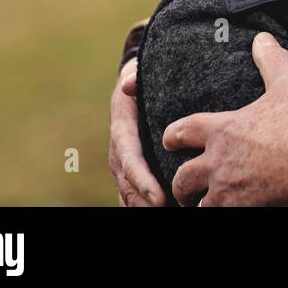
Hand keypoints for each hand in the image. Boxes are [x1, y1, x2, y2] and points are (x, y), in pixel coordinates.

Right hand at [108, 58, 164, 206]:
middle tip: (167, 211)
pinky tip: (163, 210)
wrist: (132, 86)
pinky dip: (143, 205)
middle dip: (146, 202)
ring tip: (169, 213)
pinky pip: (133, 194)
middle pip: (129, 185)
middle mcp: (119, 152)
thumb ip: (134, 78)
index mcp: (122, 131)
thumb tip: (128, 83)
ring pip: (129, 194)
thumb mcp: (138, 73)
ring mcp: (123, 165)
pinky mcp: (131, 171)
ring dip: (144, 206)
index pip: (130, 162)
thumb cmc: (141, 81)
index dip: (143, 181)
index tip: (159, 198)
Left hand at [164, 33, 287, 206]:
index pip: (183, 130)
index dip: (173, 135)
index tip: (170, 140)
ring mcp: (227, 188)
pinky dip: (217, 212)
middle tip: (183, 186)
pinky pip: (216, 215)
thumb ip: (272, 60)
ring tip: (203, 204)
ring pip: (197, 203)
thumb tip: (262, 38)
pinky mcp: (240, 207)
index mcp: (223, 129)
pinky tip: (227, 210)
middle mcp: (218, 161)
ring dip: (199, 203)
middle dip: (181, 183)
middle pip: (183, 177)